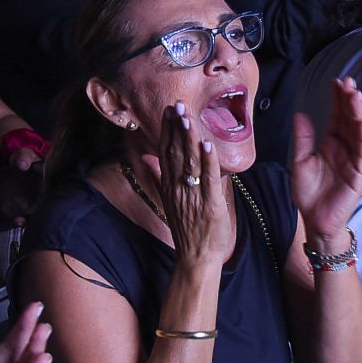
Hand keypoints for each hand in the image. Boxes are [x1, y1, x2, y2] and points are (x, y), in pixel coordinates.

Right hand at [138, 103, 235, 267]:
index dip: (167, 130)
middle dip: (177, 128)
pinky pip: (209, 180)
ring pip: (190, 163)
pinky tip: (207, 145)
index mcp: (169, 185)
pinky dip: (208, 162)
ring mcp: (194, 196)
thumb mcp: (169, 200)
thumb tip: (150, 160)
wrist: (196, 257)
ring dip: (189, 139)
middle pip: (176, 153)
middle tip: (177, 105)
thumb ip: (160, 178)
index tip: (169, 110)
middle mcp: (179, 188)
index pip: (166, 152)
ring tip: (188, 117)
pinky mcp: (210, 205)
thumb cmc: (187, 229)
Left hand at [291, 77, 361, 245]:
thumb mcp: (300, 162)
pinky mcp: (359, 174)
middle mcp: (344, 148)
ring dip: (358, 114)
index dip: (337, 99)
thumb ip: (302, 139)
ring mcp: (353, 160)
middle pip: (349, 120)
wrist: (314, 220)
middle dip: (349, 101)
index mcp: (330, 143)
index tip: (337, 82)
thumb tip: (300, 113)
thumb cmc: (308, 193)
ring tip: (356, 96)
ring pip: (358, 133)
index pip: (336, 116)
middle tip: (348, 82)